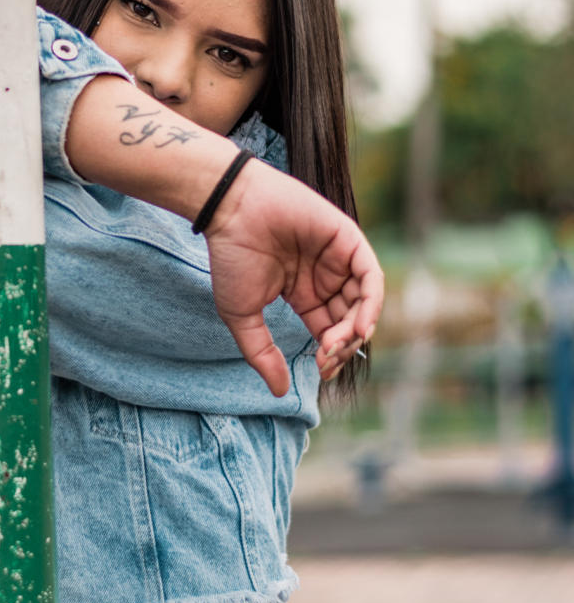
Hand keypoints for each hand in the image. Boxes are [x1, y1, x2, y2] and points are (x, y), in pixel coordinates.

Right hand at [204, 158, 382, 396]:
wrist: (230, 210)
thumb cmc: (231, 257)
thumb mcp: (243, 316)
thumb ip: (262, 354)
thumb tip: (279, 392)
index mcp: (304, 295)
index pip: (330, 331)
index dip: (331, 354)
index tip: (320, 369)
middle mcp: (325, 278)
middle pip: (350, 320)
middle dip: (343, 345)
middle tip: (326, 357)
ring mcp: (338, 258)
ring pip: (364, 301)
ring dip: (357, 328)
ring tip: (340, 343)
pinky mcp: (347, 238)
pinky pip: (370, 275)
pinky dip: (371, 302)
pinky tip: (359, 325)